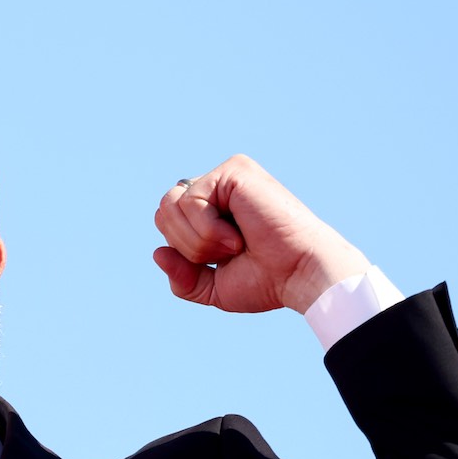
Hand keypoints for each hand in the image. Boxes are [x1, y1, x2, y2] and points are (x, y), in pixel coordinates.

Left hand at [152, 155, 367, 313]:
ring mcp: (226, 176)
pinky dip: (208, 230)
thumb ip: (182, 277)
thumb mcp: (213, 288)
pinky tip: (238, 235)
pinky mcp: (234, 170)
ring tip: (234, 245)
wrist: (299, 275)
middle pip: (162, 211)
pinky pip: (189, 202)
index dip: (183, 251)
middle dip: (187, 246)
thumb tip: (157, 252)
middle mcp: (217, 188)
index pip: (166, 221)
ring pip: (171, 206)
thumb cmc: (267, 281)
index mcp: (211, 210)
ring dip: (198, 240)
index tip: (221, 261)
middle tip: (229, 253)